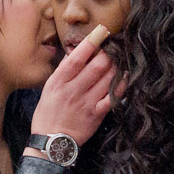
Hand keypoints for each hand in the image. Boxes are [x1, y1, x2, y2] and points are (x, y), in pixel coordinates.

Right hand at [30, 24, 117, 146]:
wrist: (51, 142)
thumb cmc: (48, 114)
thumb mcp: (48, 89)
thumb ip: (63, 71)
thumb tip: (77, 53)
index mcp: (59, 81)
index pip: (78, 57)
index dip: (92, 42)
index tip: (102, 31)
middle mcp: (73, 90)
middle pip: (98, 64)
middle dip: (109, 53)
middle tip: (113, 49)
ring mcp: (86, 102)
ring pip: (108, 77)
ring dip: (116, 66)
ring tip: (118, 60)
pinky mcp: (96, 114)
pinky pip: (113, 96)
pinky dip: (121, 84)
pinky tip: (125, 76)